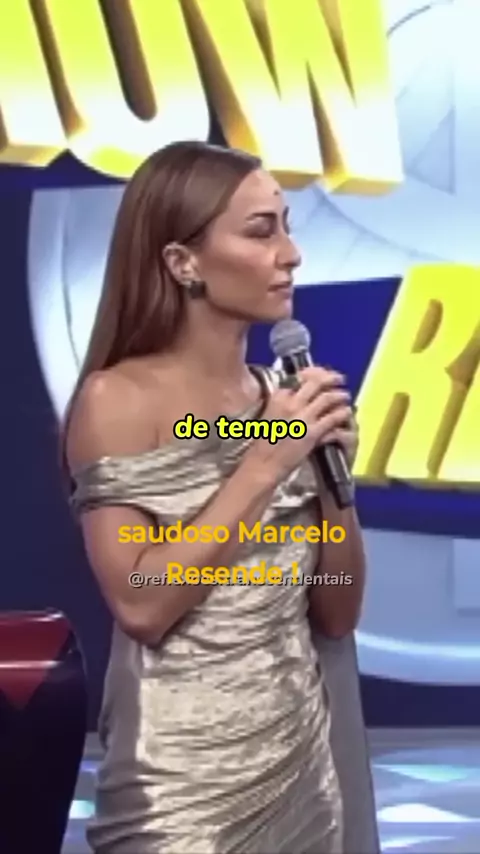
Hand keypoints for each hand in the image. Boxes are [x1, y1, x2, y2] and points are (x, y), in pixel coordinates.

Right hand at [243, 365, 351, 484]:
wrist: (264, 463)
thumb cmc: (265, 442)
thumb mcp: (270, 414)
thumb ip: (285, 403)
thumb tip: (300, 396)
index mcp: (279, 397)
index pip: (301, 378)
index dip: (315, 374)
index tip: (322, 376)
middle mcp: (291, 403)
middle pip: (316, 382)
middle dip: (330, 378)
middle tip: (339, 379)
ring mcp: (303, 417)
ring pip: (328, 397)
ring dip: (340, 395)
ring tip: (345, 396)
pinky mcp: (312, 432)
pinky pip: (333, 417)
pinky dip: (342, 413)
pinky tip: (346, 412)